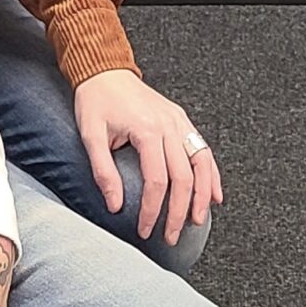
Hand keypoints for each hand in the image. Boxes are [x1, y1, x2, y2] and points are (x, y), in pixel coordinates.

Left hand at [72, 71, 222, 242]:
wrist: (105, 70)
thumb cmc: (96, 101)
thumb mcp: (91, 136)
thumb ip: (104, 172)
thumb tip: (115, 206)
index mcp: (147, 130)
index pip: (156, 181)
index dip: (152, 210)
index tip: (145, 229)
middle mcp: (169, 126)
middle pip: (184, 177)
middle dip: (179, 212)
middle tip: (172, 236)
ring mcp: (179, 122)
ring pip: (202, 164)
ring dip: (203, 196)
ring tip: (197, 220)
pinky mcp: (182, 120)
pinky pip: (204, 150)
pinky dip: (212, 174)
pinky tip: (215, 195)